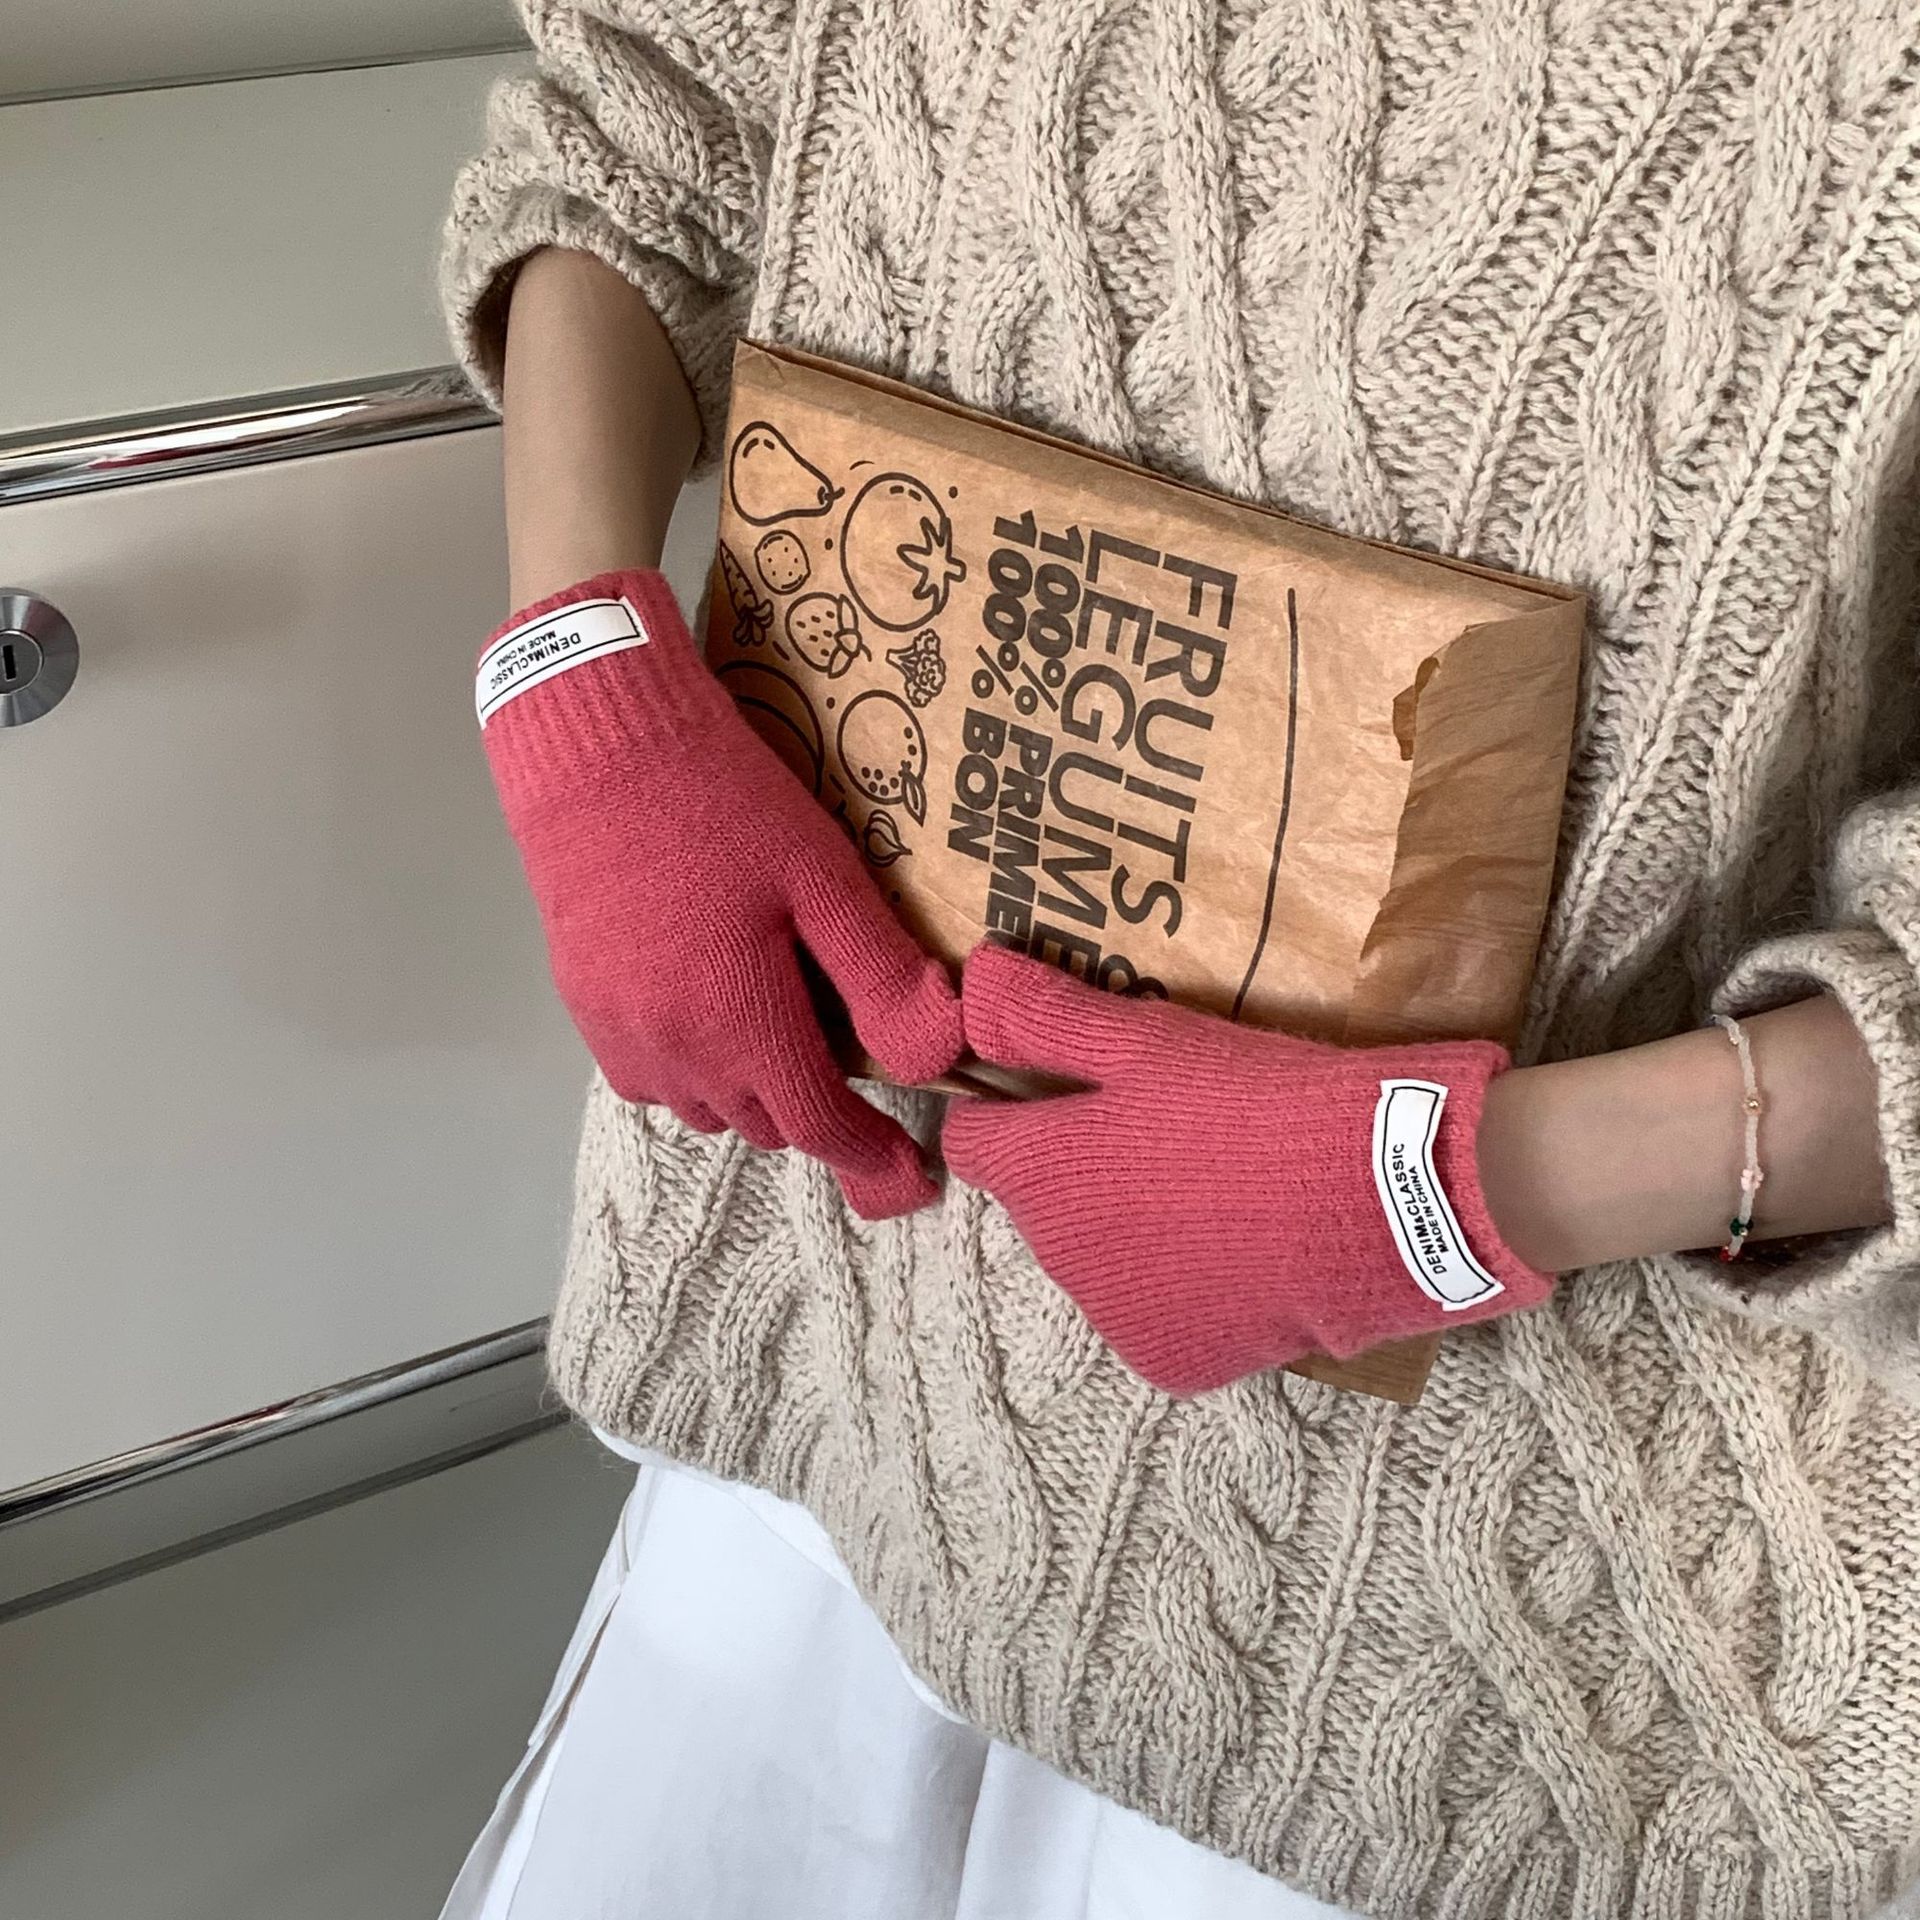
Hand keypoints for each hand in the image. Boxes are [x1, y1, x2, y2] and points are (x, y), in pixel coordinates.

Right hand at [479, 569, 962, 1217]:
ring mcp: (618, 1033)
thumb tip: (937, 1056)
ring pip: (705, 1108)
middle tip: (849, 1053)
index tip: (909, 1177)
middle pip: (765, 1124)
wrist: (594, 748)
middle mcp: (672, 1049)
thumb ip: (880, 974)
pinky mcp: (583, 1006)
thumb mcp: (822, 876)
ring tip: (782, 1025)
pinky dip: (693, 1069)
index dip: (871, 1158)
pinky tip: (712, 1009)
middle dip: (816, 1110)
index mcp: (739, 1022)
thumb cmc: (719, 802)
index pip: (818, 1126)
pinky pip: (649, 1079)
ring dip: (753, 1091)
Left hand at [941, 945, 1553, 1393]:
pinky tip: (1239, 1252)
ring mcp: (1115, 1317)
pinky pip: (1157, 1317)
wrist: (1376, 1198)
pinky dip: (1184, 1292)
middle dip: (1081, 1171)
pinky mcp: (1173, 1362)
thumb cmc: (1251, 1102)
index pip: (971, 1142)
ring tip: (1214, 1193)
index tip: (1055, 1089)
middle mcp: (1058, 1256)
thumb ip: (1047, 1017)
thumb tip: (972, 982)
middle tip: (1167, 1133)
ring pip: (1099, 1261)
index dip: (1004, 1109)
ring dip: (1131, 1232)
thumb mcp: (1146, 1041)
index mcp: (1039, 1172)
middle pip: (1042, 1204)